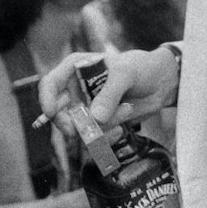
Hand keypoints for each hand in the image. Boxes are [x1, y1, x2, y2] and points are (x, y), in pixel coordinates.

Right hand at [37, 48, 177, 129]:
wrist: (160, 84)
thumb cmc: (141, 67)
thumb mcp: (126, 74)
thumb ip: (110, 93)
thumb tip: (95, 118)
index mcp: (75, 68)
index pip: (49, 84)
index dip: (46, 99)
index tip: (52, 113)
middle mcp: (75, 89)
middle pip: (58, 114)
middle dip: (74, 124)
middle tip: (91, 129)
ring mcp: (85, 108)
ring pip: (78, 130)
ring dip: (101, 129)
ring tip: (126, 111)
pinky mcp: (96, 124)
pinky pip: (91, 139)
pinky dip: (105, 138)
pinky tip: (121, 129)